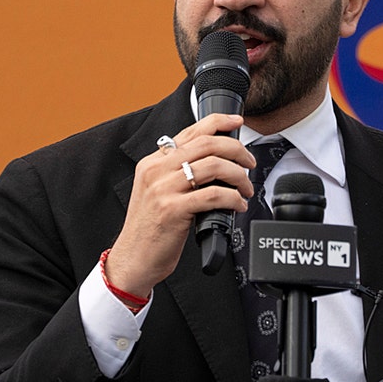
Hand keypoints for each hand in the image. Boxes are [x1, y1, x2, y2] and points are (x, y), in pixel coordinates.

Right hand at [104, 113, 255, 295]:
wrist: (133, 259)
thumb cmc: (149, 229)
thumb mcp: (156, 193)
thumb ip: (176, 175)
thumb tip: (214, 163)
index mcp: (152, 163)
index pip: (188, 132)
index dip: (217, 123)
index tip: (236, 123)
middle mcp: (156, 171)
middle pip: (205, 144)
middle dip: (236, 150)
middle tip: (249, 162)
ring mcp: (163, 190)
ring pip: (213, 166)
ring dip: (238, 176)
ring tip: (245, 188)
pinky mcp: (172, 210)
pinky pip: (213, 195)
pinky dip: (233, 198)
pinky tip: (238, 205)